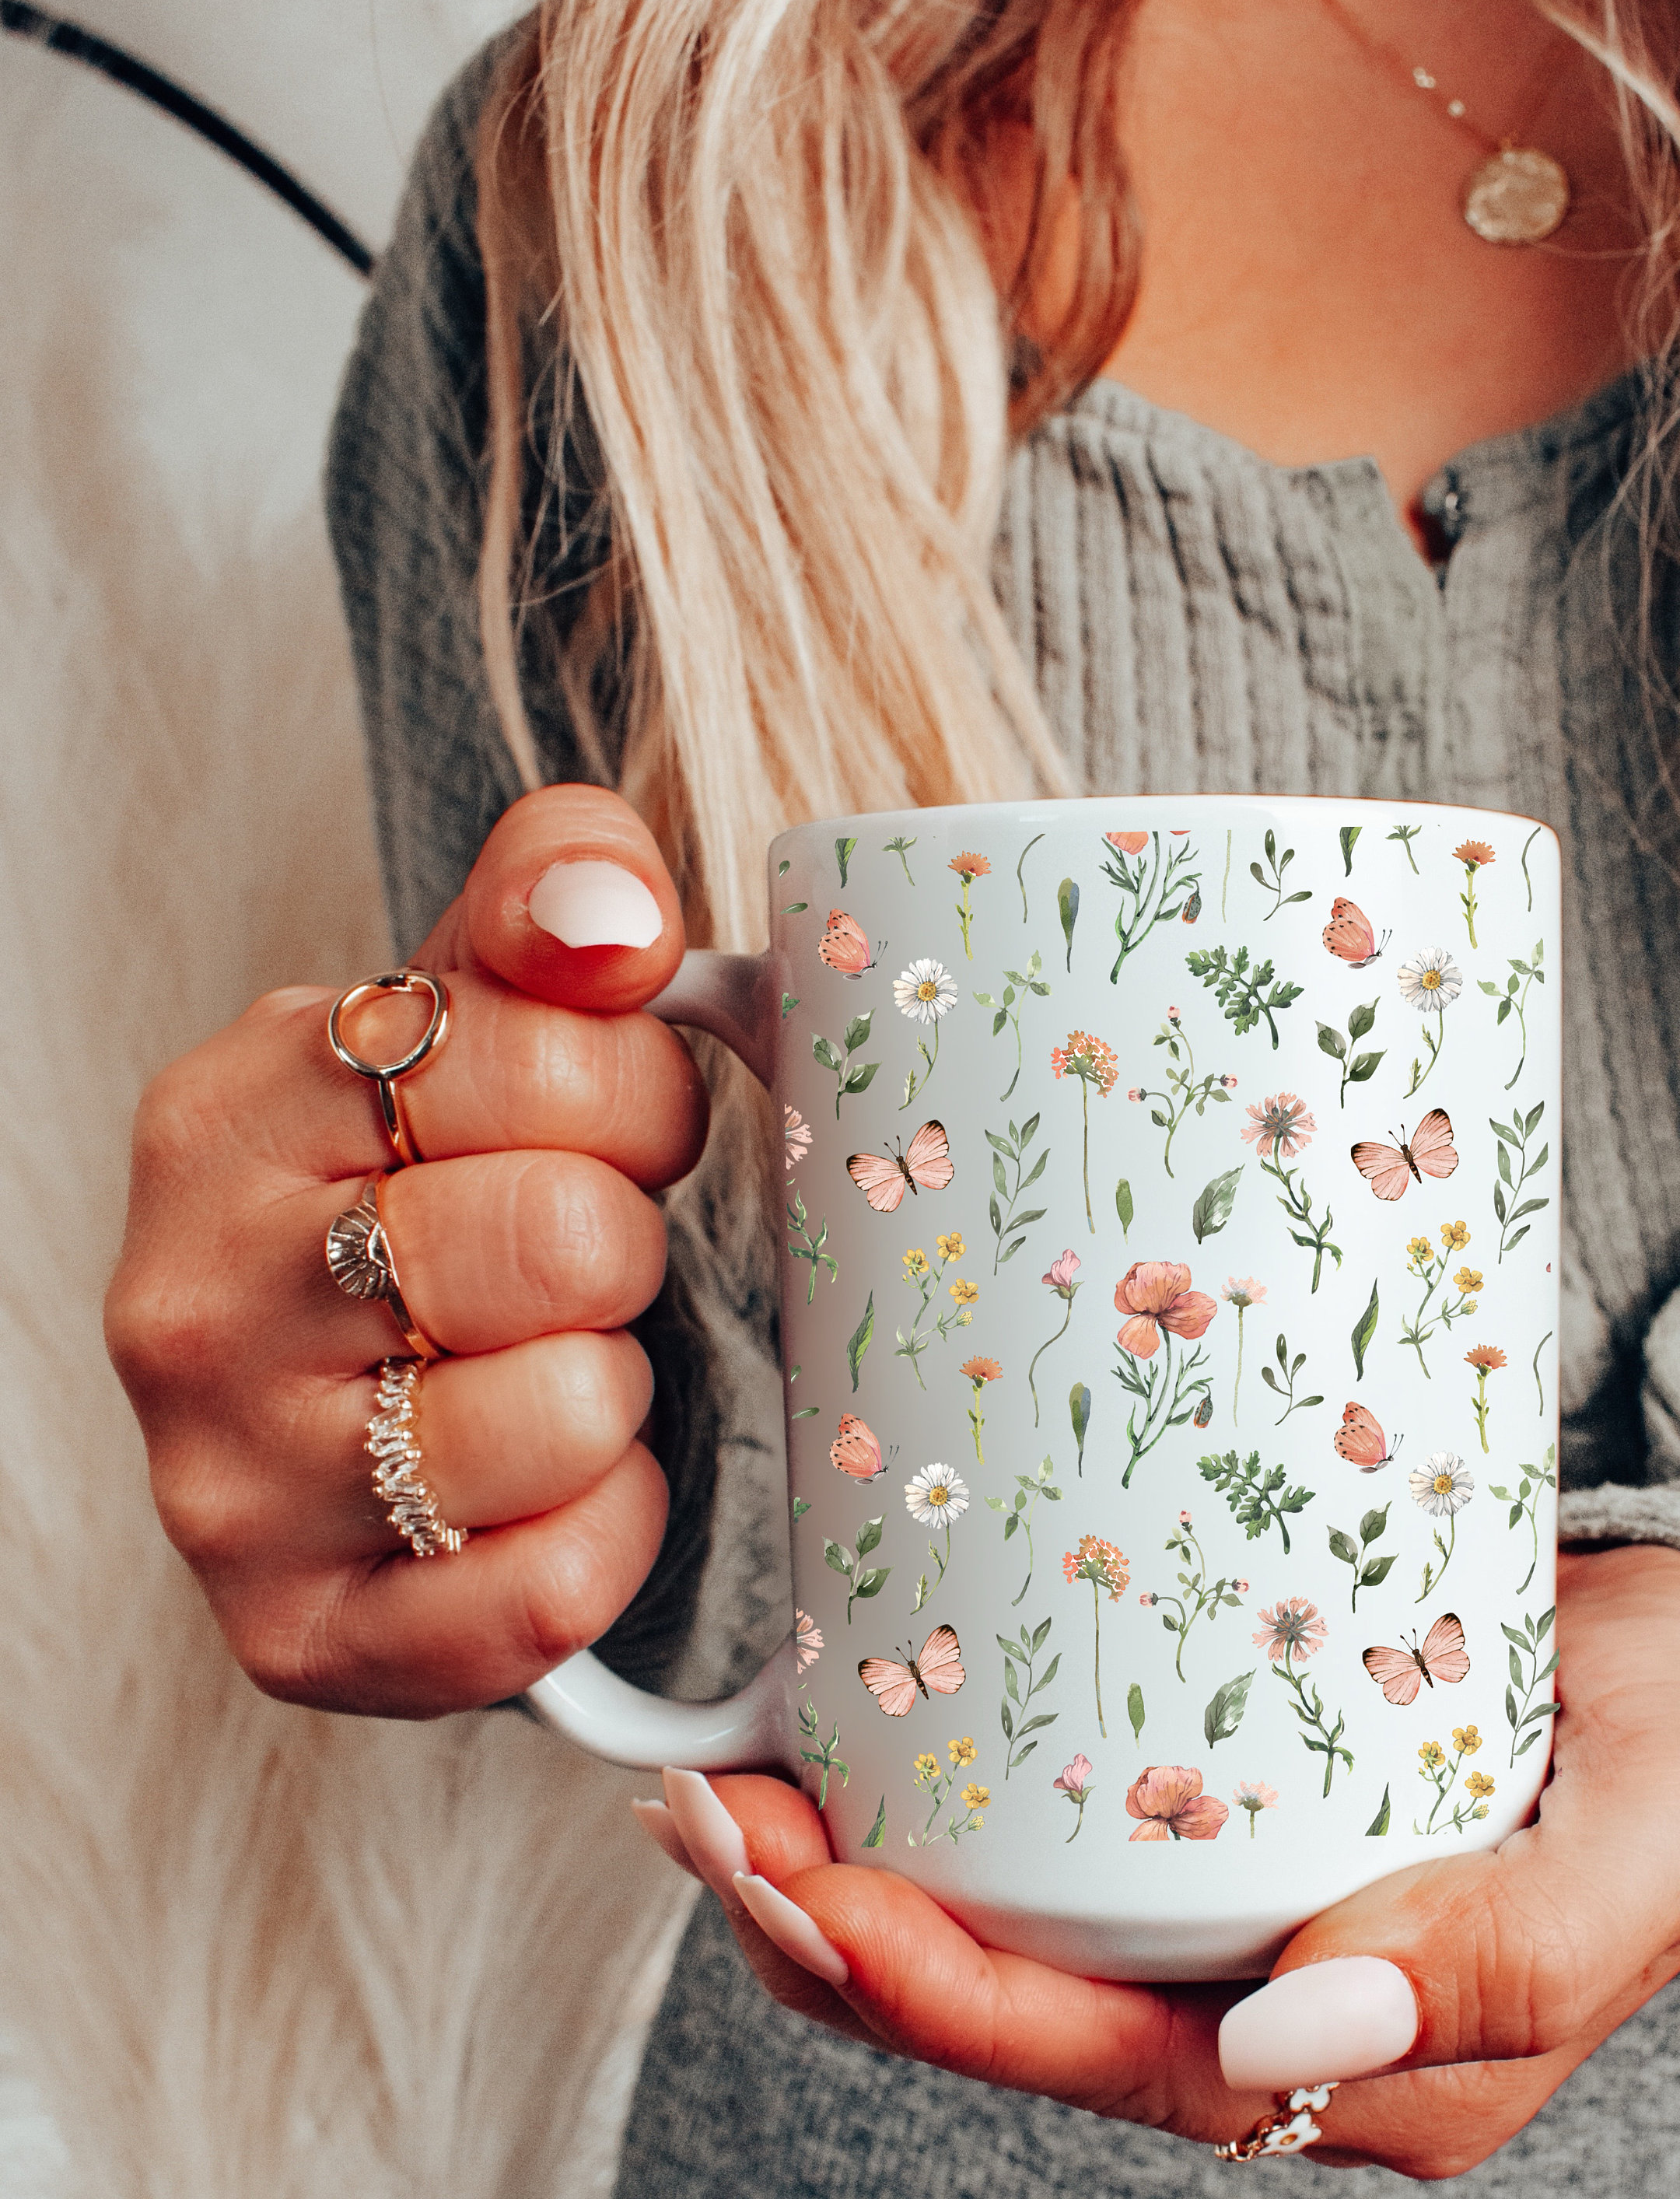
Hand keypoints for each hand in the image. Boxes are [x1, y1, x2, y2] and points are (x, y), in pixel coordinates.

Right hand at [107, 787, 707, 1717]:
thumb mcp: (489, 999)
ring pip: (565, 1415)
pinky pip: (545, 1591)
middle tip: (579, 1259)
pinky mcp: (296, 1638)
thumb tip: (611, 917)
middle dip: (624, 1241)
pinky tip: (553, 1487)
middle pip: (562, 1235)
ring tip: (546, 1364)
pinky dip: (603, 1534)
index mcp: (232, 1107)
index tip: (603, 1125)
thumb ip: (561, 895)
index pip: (543, 1054)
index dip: (634, 1091)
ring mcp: (227, 1485)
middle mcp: (191, 1298)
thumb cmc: (451, 1176)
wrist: (375, 1381)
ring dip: (613, 1389)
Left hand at [656, 1543, 1679, 2176]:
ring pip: (1003, 1938)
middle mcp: (1271, 2019)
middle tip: (708, 1815)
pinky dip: (935, 1805)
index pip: (1100, 2063)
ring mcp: (1238, 1920)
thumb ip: (1493, 1970)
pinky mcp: (1226, 1819)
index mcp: (1354, 2073)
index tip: (808, 1891)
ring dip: (850, 1873)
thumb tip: (1278, 2056)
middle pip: (1011, 2012)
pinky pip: (1051, 1848)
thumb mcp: (1636, 1861)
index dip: (937, 1999)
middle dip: (836, 1936)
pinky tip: (851, 1734)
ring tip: (722, 1783)